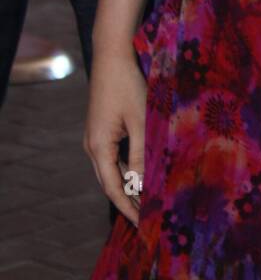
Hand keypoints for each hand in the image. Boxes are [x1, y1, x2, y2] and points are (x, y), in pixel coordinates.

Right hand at [83, 48, 146, 226]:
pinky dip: (127, 167)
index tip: (143, 223)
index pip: (114, 189)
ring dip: (128, 183)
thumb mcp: (140, 120)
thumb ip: (142, 154)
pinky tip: (142, 171)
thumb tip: (145, 185)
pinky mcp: (101, 128)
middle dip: (128, 200)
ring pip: (112, 169)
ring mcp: (95, 137)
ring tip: (148, 198)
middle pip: (110, 182)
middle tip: (148, 216)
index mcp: (98, 148)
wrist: (112, 56)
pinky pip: (113, 156)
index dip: (128, 207)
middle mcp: (92, 146)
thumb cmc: (128, 85)